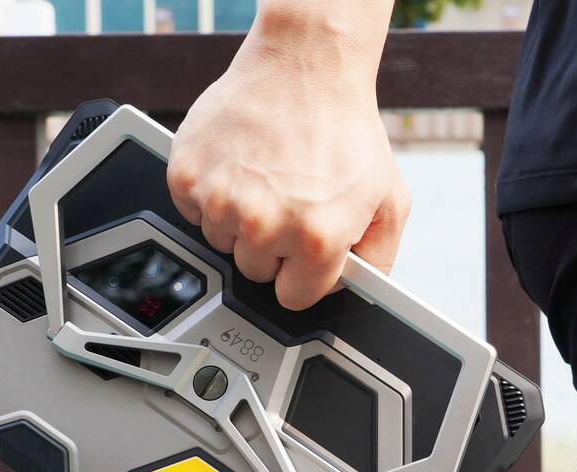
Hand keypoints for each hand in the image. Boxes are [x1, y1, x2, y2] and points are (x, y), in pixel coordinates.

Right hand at [167, 2, 407, 310]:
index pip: (294, 298)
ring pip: (221, 242)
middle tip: (288, 202)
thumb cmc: (346, 129)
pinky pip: (192, 211)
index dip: (302, 274)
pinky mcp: (187, 176)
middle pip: (254, 271)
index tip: (303, 252)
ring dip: (239, 220)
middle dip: (272, 245)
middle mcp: (265, 225)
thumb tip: (359, 290)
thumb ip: (378, 258)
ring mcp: (221, 200)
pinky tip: (239, 166)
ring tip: (266, 178)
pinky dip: (210, 194)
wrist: (305, 67)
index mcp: (317, 238)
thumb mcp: (389, 200)